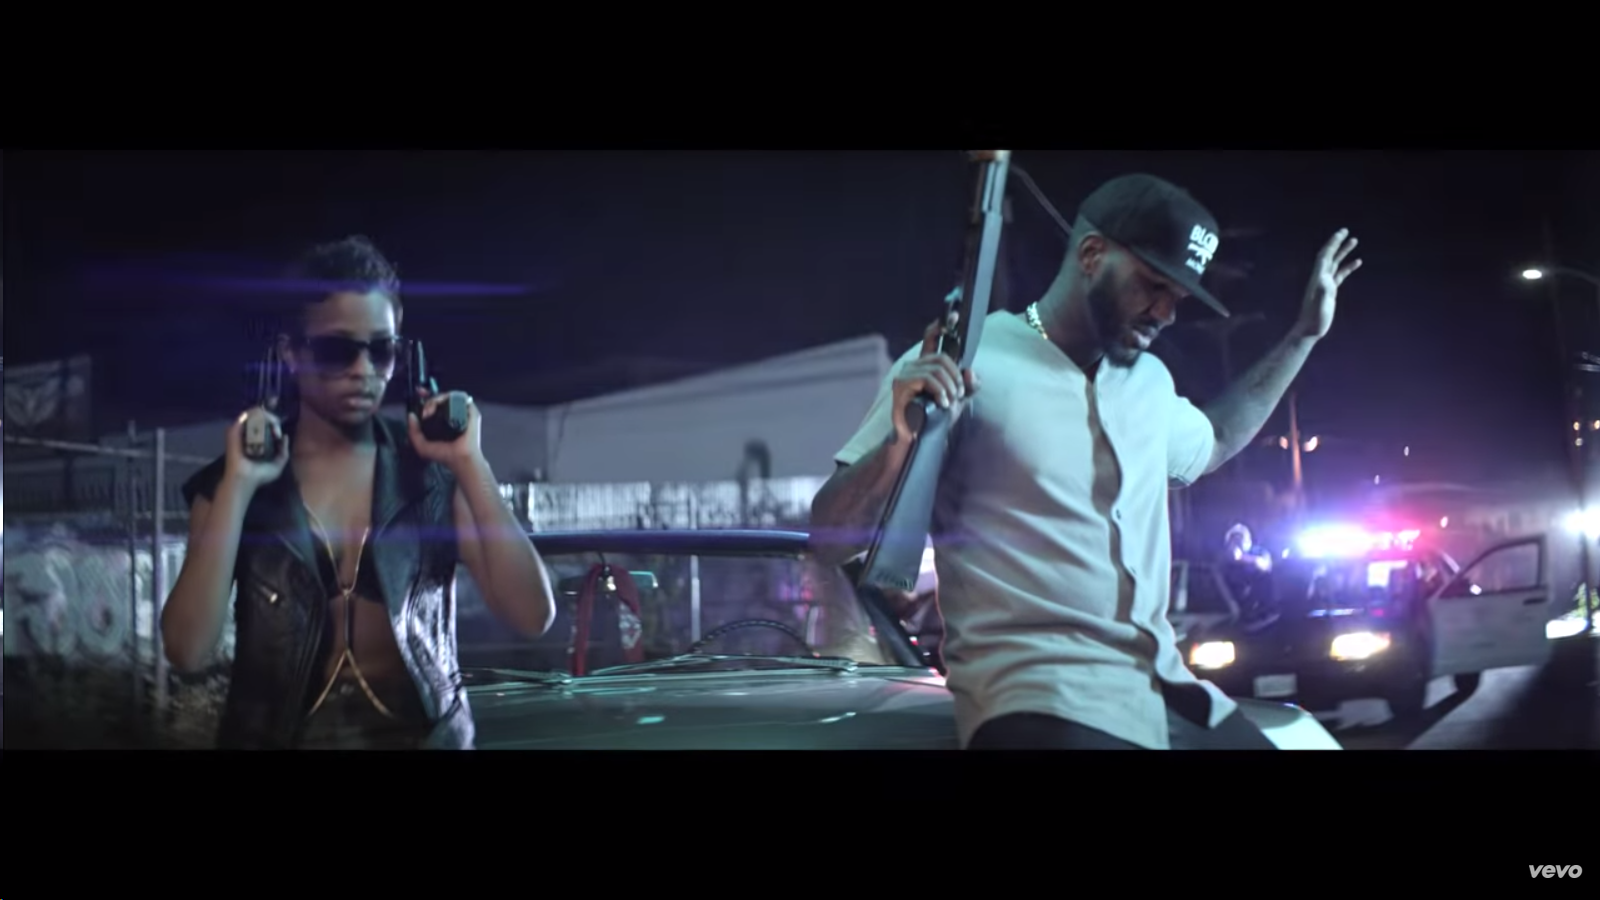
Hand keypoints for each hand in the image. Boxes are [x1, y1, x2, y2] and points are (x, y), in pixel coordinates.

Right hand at [222, 408, 288, 492]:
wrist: (245, 479)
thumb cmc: (260, 475)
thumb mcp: (278, 464)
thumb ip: (283, 451)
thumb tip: (284, 436)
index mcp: (257, 441)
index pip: (265, 424)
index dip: (274, 424)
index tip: (278, 434)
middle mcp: (247, 434)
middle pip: (260, 417)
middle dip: (272, 419)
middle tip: (276, 430)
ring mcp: (240, 430)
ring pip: (253, 414)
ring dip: (266, 416)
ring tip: (272, 424)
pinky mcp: (234, 429)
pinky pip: (245, 416)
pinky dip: (256, 414)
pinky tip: (264, 419)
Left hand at [408, 388, 482, 469]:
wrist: (461, 459)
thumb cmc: (445, 455)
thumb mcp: (422, 446)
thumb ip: (413, 433)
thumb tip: (411, 415)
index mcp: (441, 421)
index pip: (434, 403)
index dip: (425, 397)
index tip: (419, 394)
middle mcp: (452, 415)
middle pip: (440, 398)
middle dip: (428, 399)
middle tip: (424, 411)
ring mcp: (462, 412)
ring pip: (449, 395)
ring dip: (437, 398)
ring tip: (430, 410)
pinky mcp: (471, 411)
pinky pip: (461, 397)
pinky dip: (450, 397)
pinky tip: (441, 406)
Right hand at [891, 314, 979, 442]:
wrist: (917, 438)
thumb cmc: (934, 418)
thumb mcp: (957, 400)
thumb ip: (968, 386)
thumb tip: (970, 372)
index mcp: (925, 366)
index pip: (931, 339)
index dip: (940, 326)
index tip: (952, 316)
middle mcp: (913, 366)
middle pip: (942, 357)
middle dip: (956, 376)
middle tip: (959, 394)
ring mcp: (905, 374)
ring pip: (936, 369)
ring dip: (950, 387)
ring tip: (950, 402)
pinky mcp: (901, 385)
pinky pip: (927, 379)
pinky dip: (940, 391)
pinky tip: (942, 404)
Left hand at [1294, 228, 1361, 339]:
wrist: (1309, 330)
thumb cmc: (1314, 319)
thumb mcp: (1319, 305)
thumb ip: (1322, 292)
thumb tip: (1326, 279)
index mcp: (1317, 278)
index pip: (1325, 256)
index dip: (1332, 243)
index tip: (1342, 232)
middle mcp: (1320, 278)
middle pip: (1329, 255)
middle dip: (1337, 242)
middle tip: (1346, 231)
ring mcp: (1325, 284)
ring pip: (1335, 263)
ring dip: (1344, 251)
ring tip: (1355, 241)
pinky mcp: (1330, 291)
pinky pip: (1340, 274)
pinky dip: (1348, 267)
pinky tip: (1358, 262)